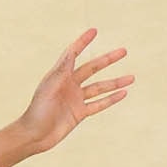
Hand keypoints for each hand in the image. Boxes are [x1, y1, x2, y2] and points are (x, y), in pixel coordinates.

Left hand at [16, 28, 131, 152]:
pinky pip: (99, 104)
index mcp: (59, 75)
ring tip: (132, 77)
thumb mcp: (50, 87)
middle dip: (108, 59)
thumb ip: (62, 70)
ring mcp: (75, 99)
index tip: (94, 31)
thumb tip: (71, 52)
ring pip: (100, 87)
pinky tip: (124, 93)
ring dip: (116, 82)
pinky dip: (111, 99)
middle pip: (92, 68)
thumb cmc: (38, 110)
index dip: (82, 42)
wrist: (34, 135)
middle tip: (124, 51)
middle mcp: (69, 85)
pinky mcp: (80, 113)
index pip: (73, 54)